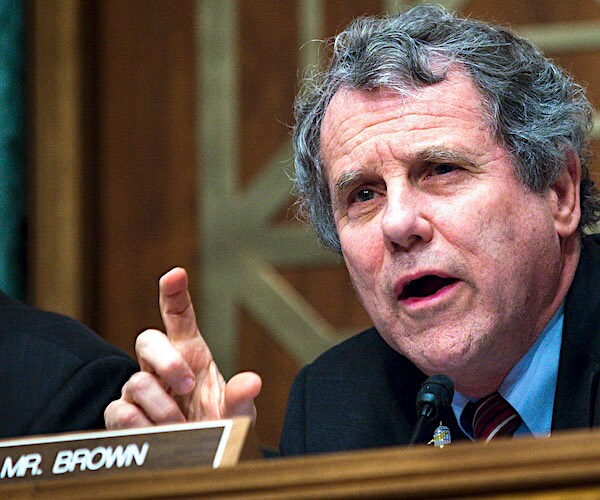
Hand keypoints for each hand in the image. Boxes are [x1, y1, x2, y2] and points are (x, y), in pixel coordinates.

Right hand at [104, 267, 261, 428]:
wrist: (202, 464)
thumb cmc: (219, 428)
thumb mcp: (237, 413)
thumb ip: (241, 398)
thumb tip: (253, 381)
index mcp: (191, 354)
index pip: (178, 316)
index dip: (174, 293)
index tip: (175, 274)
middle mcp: (162, 367)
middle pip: (147, 340)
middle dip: (166, 360)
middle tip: (187, 385)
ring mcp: (140, 390)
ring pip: (136, 382)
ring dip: (162, 407)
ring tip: (181, 427)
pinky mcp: (123, 415)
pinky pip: (120, 412)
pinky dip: (141, 426)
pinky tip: (157, 436)